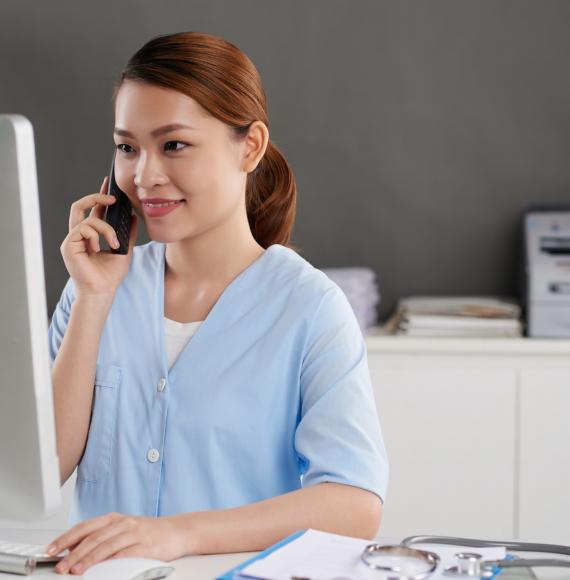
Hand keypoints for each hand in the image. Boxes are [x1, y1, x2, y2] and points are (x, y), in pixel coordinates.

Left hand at [46, 512, 187, 574]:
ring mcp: (134, 533)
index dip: (66, 538)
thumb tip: (75, 550)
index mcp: (114, 519)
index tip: (50, 550)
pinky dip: (110, 562)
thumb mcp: (123, 530)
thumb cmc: (148, 533)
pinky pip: (124, 554)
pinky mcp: (145, 545)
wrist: (177, 531)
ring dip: (87, 559)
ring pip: (105, 545)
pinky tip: (100, 569)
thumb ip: (102, 538)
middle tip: (59, 566)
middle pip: (92, 537)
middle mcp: (122, 523)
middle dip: (72, 553)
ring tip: (74, 570)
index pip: (84, 527)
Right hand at [60, 176, 137, 296]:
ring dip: (106, 229)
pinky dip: (97, 236)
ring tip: (114, 244)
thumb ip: (127, 233)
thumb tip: (133, 217)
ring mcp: (72, 240)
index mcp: (91, 235)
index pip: (93, 211)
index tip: (109, 185)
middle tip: (113, 198)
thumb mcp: (125, 250)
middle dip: (96, 197)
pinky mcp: (69, 245)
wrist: (104, 290)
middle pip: (80, 206)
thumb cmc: (111, 274)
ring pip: (88, 219)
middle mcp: (79, 235)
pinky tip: (101, 248)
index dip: (100, 196)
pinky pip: (83, 229)